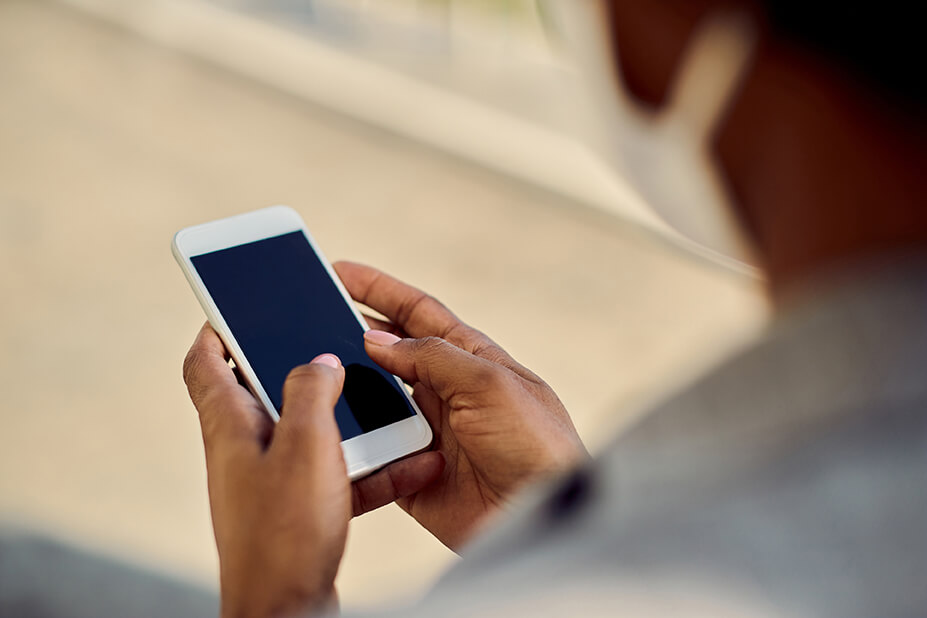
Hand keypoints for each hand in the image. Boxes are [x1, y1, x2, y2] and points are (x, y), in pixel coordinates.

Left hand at [182, 324, 443, 616]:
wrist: (289, 610)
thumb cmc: (285, 532)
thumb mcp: (307, 444)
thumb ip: (313, 392)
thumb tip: (319, 361)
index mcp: (231, 426)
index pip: (204, 362)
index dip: (217, 328)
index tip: (241, 307)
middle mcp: (244, 450)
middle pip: (263, 392)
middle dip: (302, 368)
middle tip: (335, 347)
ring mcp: (270, 482)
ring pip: (309, 434)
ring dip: (348, 421)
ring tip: (385, 406)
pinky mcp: (297, 511)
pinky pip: (334, 475)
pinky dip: (366, 467)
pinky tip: (407, 463)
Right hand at [335, 262, 587, 549]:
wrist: (541, 517)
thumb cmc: (538, 447)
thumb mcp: (490, 385)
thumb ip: (433, 357)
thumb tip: (378, 340)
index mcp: (470, 360)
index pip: (416, 312)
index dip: (379, 290)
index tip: (339, 272)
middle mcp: (447, 392)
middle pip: (389, 353)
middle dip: (351, 334)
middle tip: (310, 318)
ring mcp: (429, 432)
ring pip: (374, 402)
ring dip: (346, 390)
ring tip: (310, 374)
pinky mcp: (414, 473)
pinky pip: (373, 454)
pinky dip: (352, 443)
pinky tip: (328, 432)